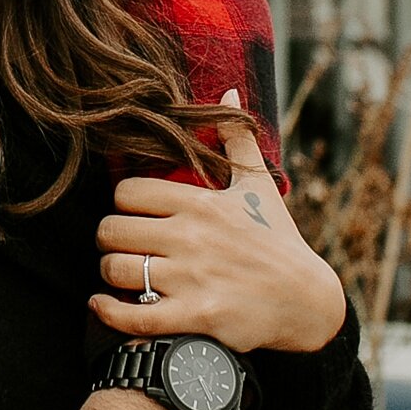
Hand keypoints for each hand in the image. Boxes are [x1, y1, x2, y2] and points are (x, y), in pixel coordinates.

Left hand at [92, 101, 344, 355]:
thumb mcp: (259, 186)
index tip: (132, 215)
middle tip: (121, 245)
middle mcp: (192, 237)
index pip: (128, 193)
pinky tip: (102, 305)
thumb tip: (229, 92)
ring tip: (121, 274)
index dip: (122, 204)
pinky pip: (133, 315)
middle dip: (110, 239)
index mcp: (201, 203)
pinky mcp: (196, 317)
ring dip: (110, 274)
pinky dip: (108, 311)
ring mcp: (192, 279)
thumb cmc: (278, 241)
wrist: (307, 302)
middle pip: (112, 230)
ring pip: (116, 270)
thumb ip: (236, 140)